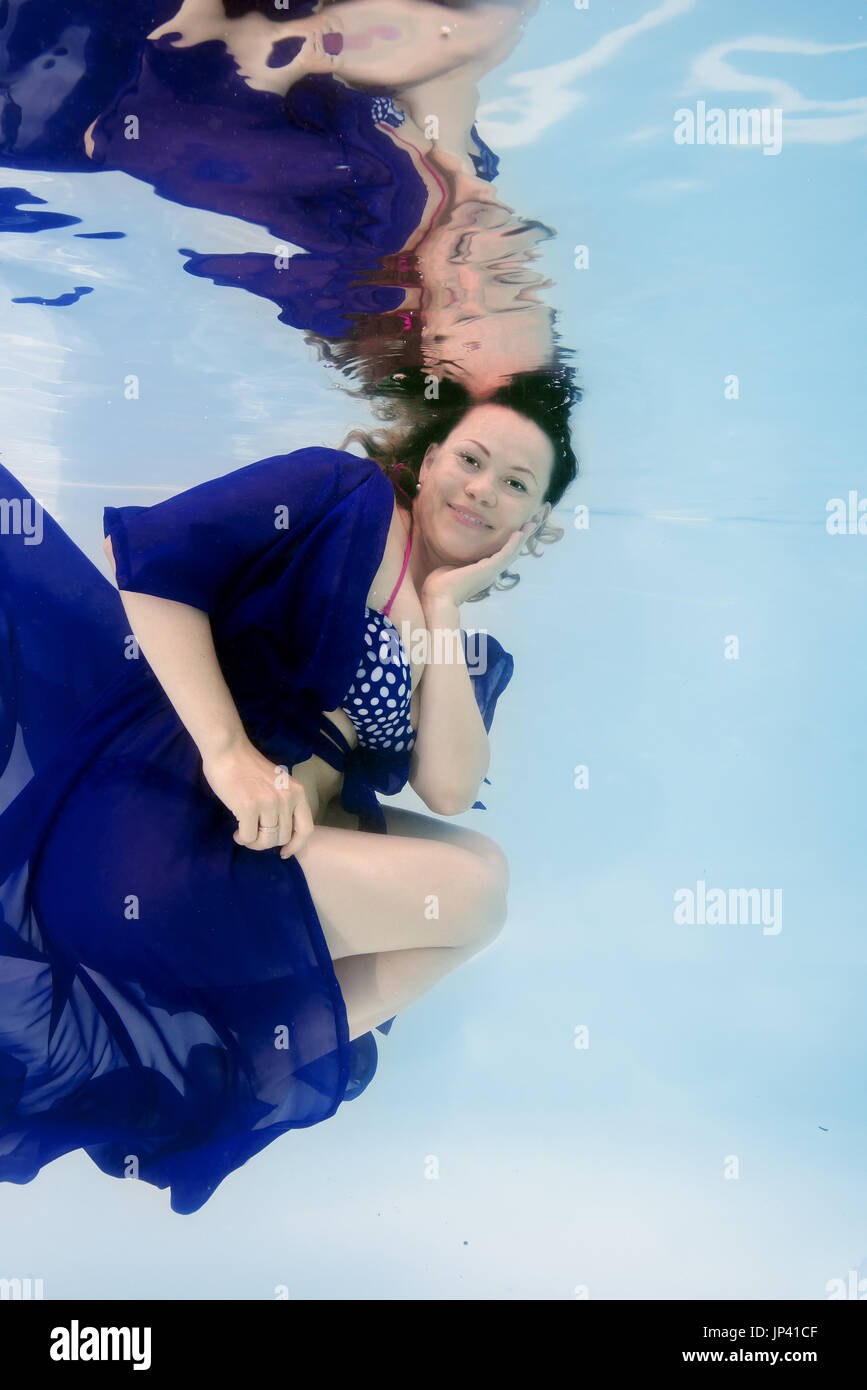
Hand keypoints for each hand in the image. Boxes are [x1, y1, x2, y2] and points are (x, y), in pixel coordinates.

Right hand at [201, 739, 313, 859]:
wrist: (228, 750)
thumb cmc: (249, 766)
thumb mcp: (278, 784)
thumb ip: (284, 803)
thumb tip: (281, 832)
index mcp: (297, 792)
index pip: (306, 829)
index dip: (296, 846)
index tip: (284, 852)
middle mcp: (287, 799)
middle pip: (283, 837)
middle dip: (267, 842)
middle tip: (254, 836)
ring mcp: (269, 803)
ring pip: (266, 840)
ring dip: (253, 842)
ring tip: (244, 834)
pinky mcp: (249, 807)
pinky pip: (249, 837)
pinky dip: (242, 838)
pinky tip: (237, 832)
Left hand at [421, 520, 537, 609]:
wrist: (438, 597)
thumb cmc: (440, 585)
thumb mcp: (451, 568)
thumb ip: (458, 562)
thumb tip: (454, 558)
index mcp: (482, 572)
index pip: (500, 556)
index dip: (510, 544)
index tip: (517, 533)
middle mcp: (489, 573)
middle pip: (510, 554)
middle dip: (521, 539)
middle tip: (532, 525)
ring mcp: (490, 572)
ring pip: (511, 553)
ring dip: (522, 538)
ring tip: (532, 525)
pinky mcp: (488, 569)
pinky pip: (505, 554)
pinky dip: (513, 543)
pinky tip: (519, 533)